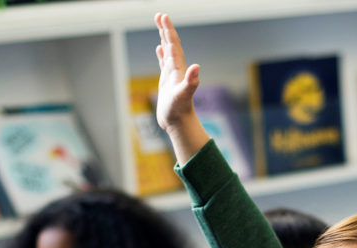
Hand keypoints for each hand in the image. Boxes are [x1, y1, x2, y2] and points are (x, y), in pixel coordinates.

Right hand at [154, 13, 210, 163]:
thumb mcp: (183, 95)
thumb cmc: (180, 111)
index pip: (174, 45)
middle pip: (171, 45)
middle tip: (159, 15)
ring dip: (164, 38)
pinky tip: (159, 50)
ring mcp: (172, 75)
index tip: (163, 17)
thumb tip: (196, 67)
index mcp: (179, 69)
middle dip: (166, 29)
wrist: (180, 124)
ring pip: (168, 52)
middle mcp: (177, 69)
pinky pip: (164, 64)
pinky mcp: (168, 83)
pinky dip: (161, 55)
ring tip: (160, 25)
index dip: (169, 31)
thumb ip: (191, 82)